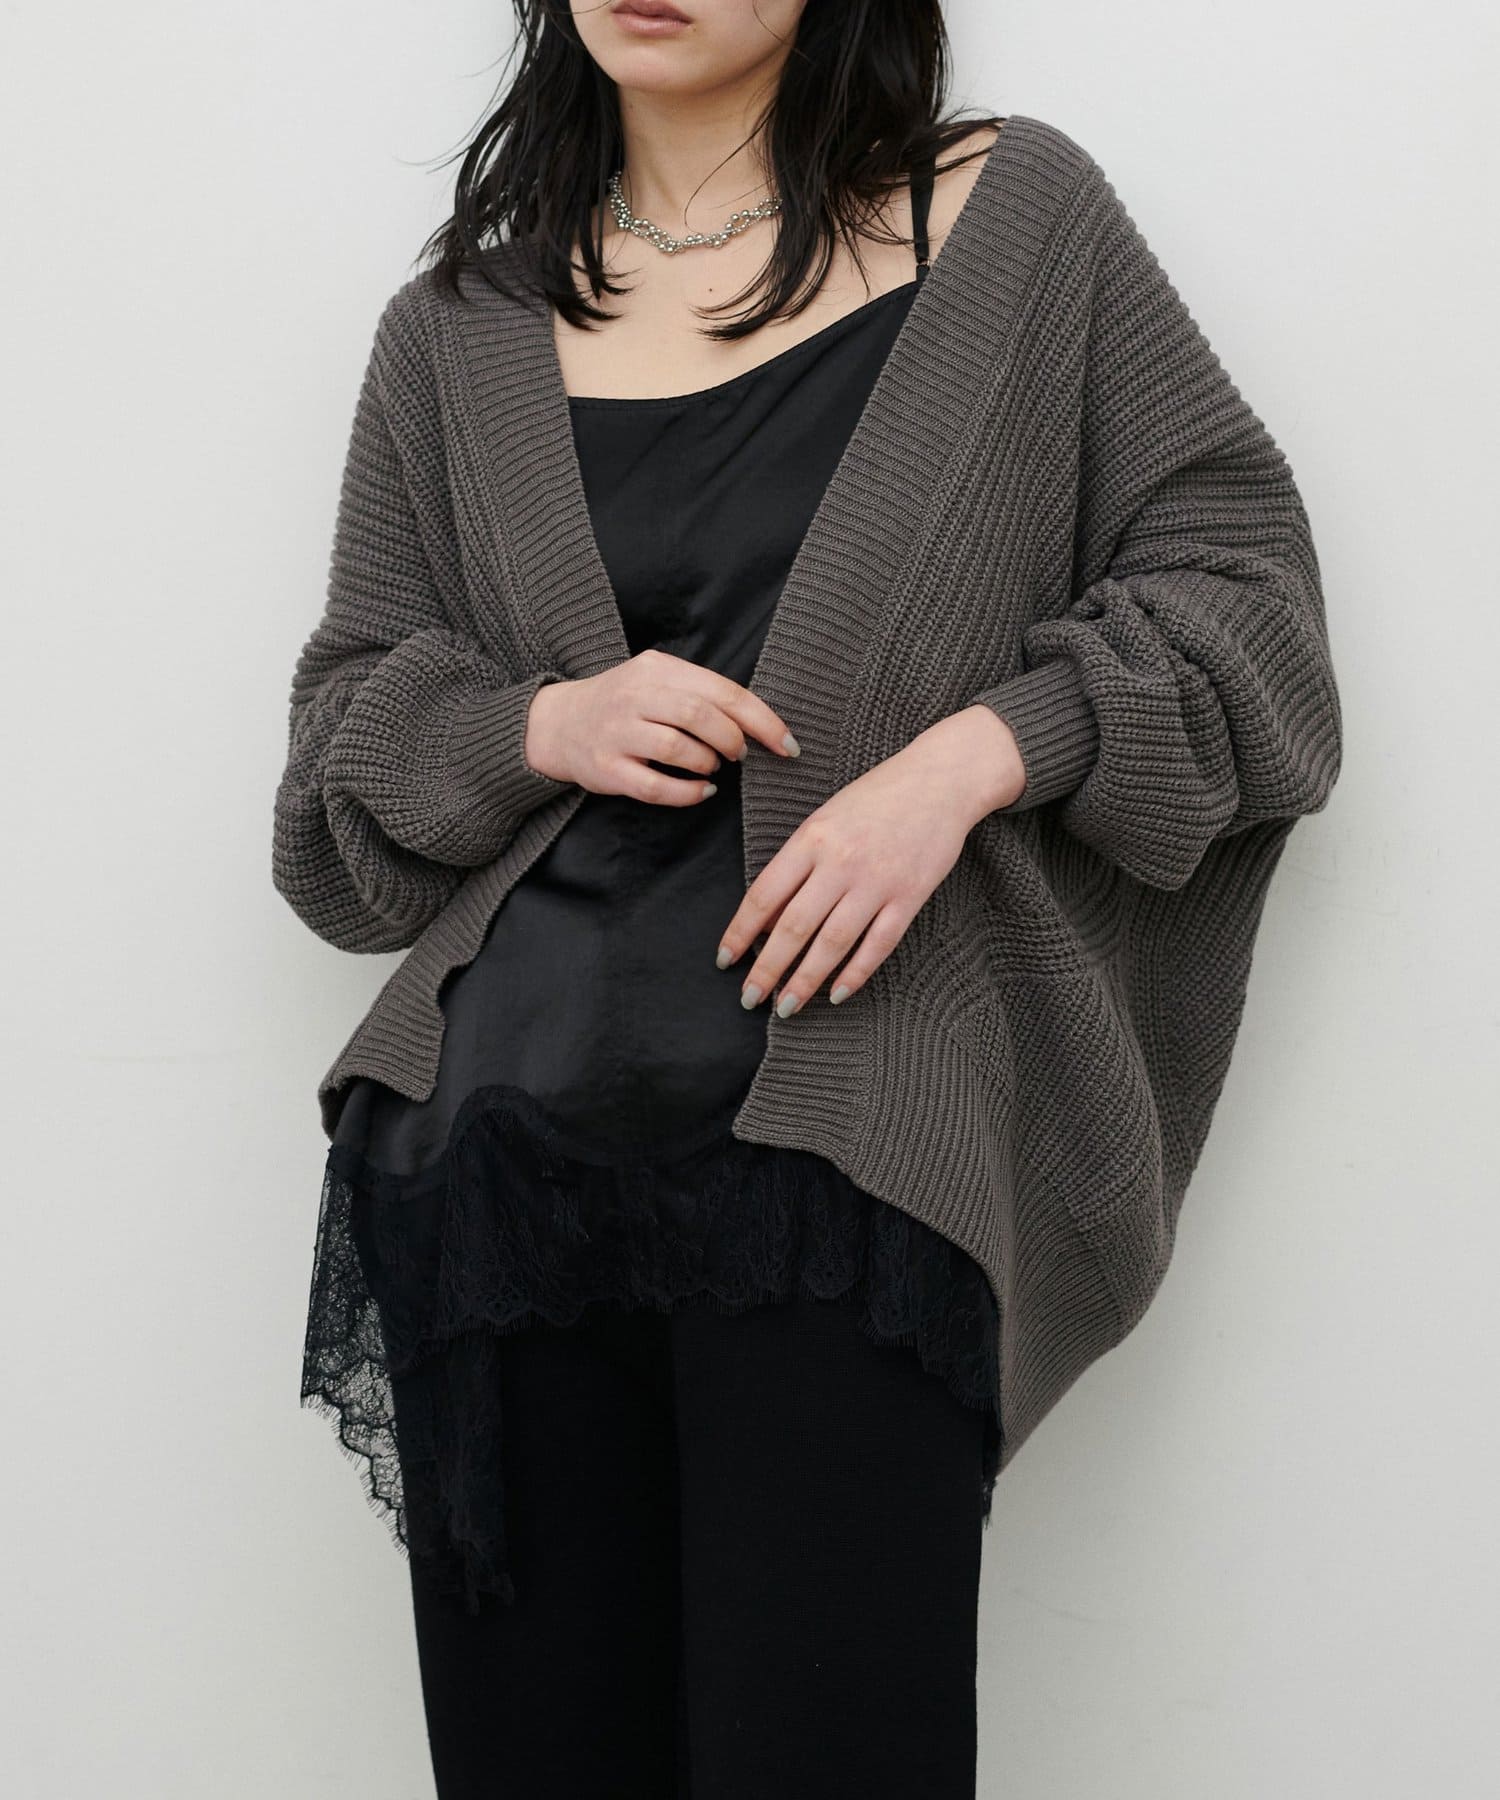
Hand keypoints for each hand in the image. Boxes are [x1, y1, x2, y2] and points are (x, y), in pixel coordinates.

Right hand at [525, 649, 799, 801]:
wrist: (558, 723)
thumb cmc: (624, 704)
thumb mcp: (657, 679)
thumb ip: (701, 692)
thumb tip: (760, 723)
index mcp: (656, 669)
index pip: (721, 690)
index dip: (762, 720)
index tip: (787, 745)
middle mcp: (634, 696)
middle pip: (698, 715)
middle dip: (732, 740)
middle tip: (740, 755)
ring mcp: (617, 733)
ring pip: (676, 748)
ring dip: (708, 763)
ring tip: (712, 767)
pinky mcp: (606, 770)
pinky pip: (654, 786)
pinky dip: (687, 793)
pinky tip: (701, 790)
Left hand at [717, 704, 1027, 1013]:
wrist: (941, 780)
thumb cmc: (877, 797)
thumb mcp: (825, 818)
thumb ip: (798, 863)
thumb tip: (768, 916)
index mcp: (812, 838)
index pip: (764, 895)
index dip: (739, 932)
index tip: (724, 959)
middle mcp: (840, 862)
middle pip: (793, 926)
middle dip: (766, 968)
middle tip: (749, 998)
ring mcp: (877, 881)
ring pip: (832, 943)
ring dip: (805, 980)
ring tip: (785, 1006)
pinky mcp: (909, 896)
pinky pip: (877, 944)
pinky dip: (856, 972)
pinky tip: (837, 993)